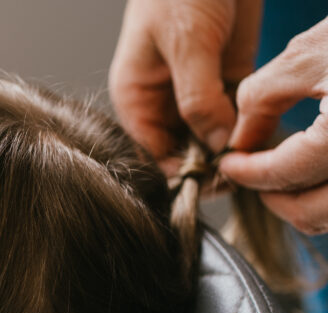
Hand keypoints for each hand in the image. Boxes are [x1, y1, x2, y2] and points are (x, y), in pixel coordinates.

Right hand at [108, 0, 261, 167]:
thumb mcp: (187, 44)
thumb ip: (198, 99)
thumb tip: (213, 146)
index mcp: (136, 96)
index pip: (152, 151)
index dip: (179, 170)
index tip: (212, 180)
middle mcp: (163, 99)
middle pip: (182, 149)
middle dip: (208, 163)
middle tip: (239, 172)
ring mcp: (195, 90)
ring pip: (212, 136)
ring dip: (232, 147)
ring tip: (254, 155)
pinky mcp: (227, 77)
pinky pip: (237, 114)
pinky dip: (249, 126)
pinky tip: (263, 134)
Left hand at [219, 18, 327, 234]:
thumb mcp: (313, 52)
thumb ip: (263, 98)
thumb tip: (240, 139)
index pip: (285, 174)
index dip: (247, 172)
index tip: (229, 163)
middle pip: (313, 214)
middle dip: (275, 198)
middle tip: (253, 174)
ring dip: (306, 201)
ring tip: (285, 168)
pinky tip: (319, 162)